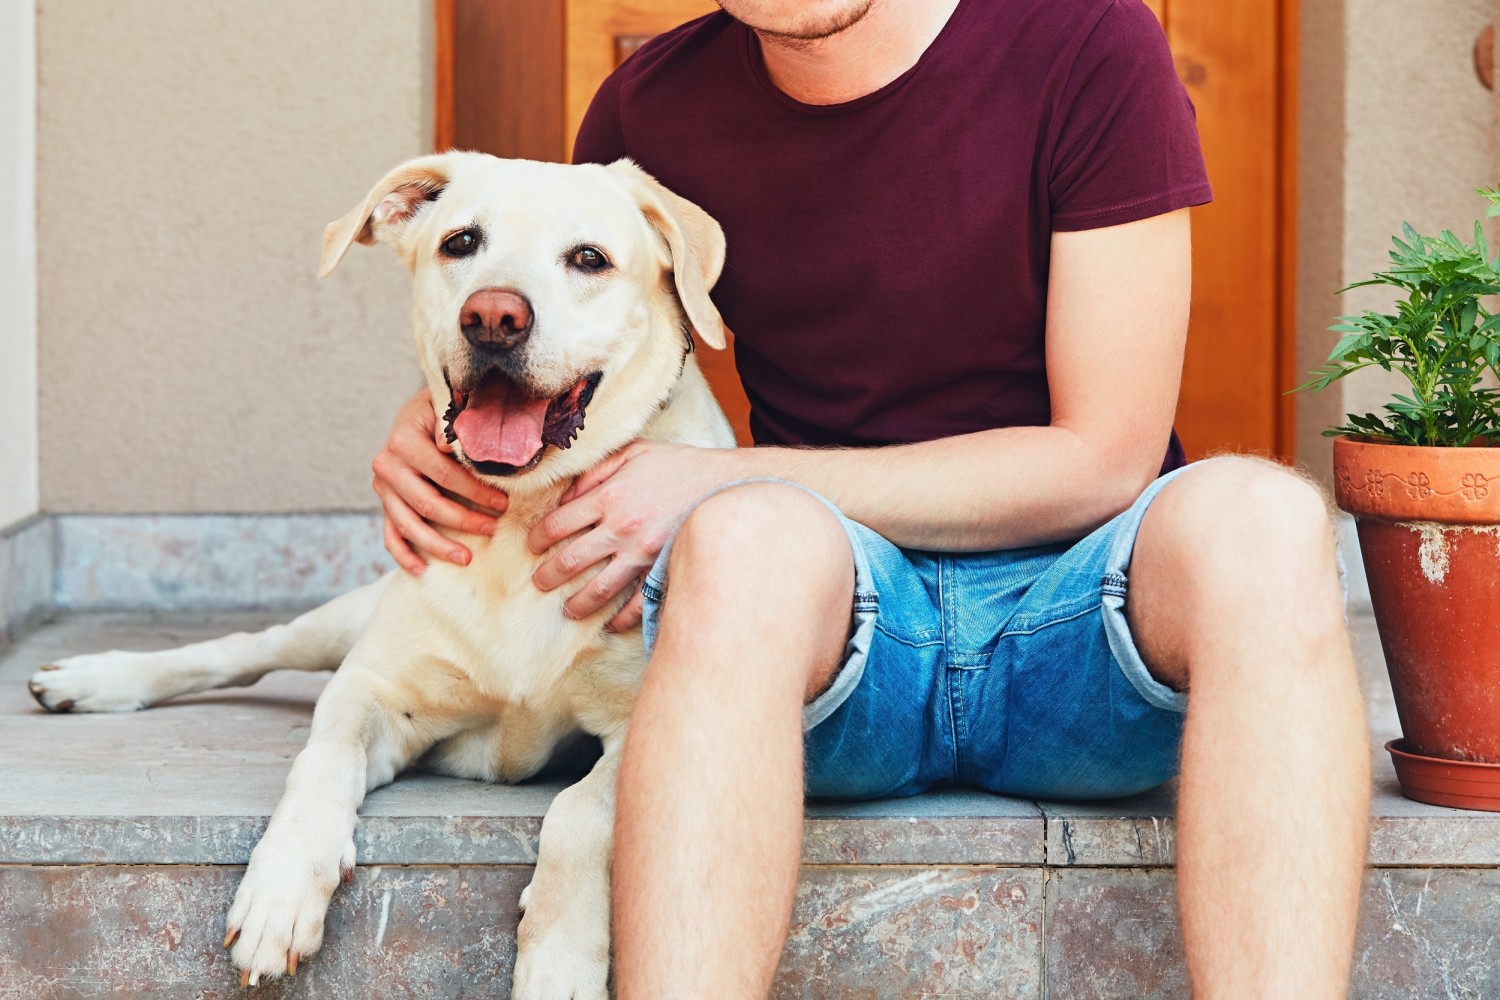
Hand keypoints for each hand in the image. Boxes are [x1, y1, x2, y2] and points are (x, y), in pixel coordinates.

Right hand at [372, 388, 510, 573]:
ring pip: (408, 525)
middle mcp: (387, 464)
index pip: (444, 474)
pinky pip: (390, 534)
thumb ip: (454, 420)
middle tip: (492, 529)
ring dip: (437, 545)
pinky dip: (403, 554)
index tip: (504, 503)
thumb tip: (446, 443)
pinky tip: (423, 570)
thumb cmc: (445, 408)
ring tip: (466, 559)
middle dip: (462, 520)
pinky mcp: (384, 502)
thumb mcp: (451, 404)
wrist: (420, 412)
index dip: (474, 491)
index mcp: (403, 439)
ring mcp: (383, 487)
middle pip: (426, 503)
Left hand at [528, 441, 733, 631]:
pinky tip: (610, 624)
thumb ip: (596, 470)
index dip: (537, 537)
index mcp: (610, 496)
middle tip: (539, 582)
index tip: (532, 546)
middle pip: (570, 560)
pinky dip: (622, 618)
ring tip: (567, 610)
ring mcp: (642, 553)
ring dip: (576, 603)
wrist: (727, 484)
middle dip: (548, 575)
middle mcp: (621, 528)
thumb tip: (566, 496)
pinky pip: (638, 603)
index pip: (557, 524)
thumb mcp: (634, 452)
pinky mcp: (663, 570)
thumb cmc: (679, 465)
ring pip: (598, 588)